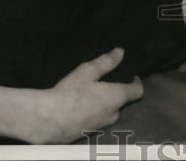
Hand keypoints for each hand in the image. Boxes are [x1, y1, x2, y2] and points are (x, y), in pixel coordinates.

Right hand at [0, 48, 143, 143]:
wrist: (47, 121)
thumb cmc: (70, 93)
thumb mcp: (87, 71)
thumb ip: (106, 62)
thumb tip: (121, 52)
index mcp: (117, 97)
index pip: (138, 91)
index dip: (136, 82)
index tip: (130, 75)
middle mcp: (113, 114)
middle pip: (122, 102)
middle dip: (116, 92)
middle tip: (104, 82)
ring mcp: (101, 126)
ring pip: (109, 113)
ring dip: (105, 104)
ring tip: (90, 94)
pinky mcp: (89, 133)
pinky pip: (97, 120)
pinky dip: (94, 113)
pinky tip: (80, 107)